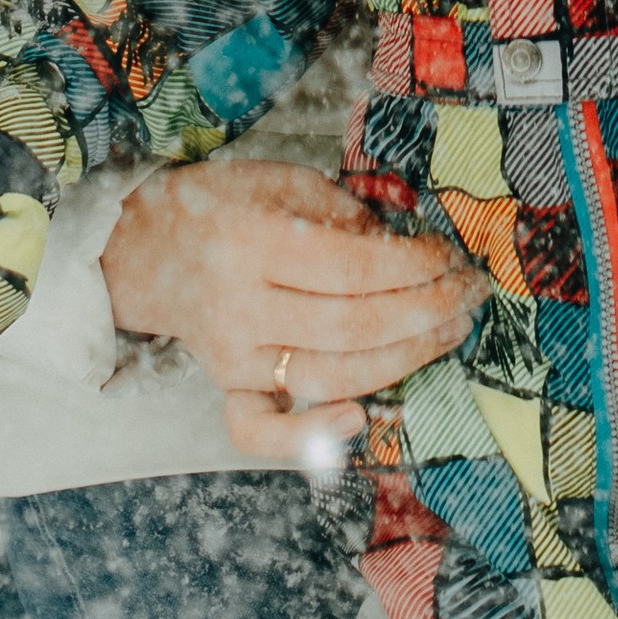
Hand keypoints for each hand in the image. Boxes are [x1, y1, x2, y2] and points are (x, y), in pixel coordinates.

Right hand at [100, 159, 481, 465]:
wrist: (147, 247)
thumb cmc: (225, 205)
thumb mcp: (284, 182)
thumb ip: (345, 215)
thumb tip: (410, 251)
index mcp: (254, 240)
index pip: (355, 268)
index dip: (417, 267)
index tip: (453, 257)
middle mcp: (240, 305)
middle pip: (353, 327)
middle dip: (427, 313)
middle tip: (470, 295)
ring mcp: (231, 357)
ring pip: (328, 376)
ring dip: (403, 362)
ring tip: (450, 334)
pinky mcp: (226, 387)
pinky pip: (259, 430)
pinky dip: (308, 436)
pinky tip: (358, 421)